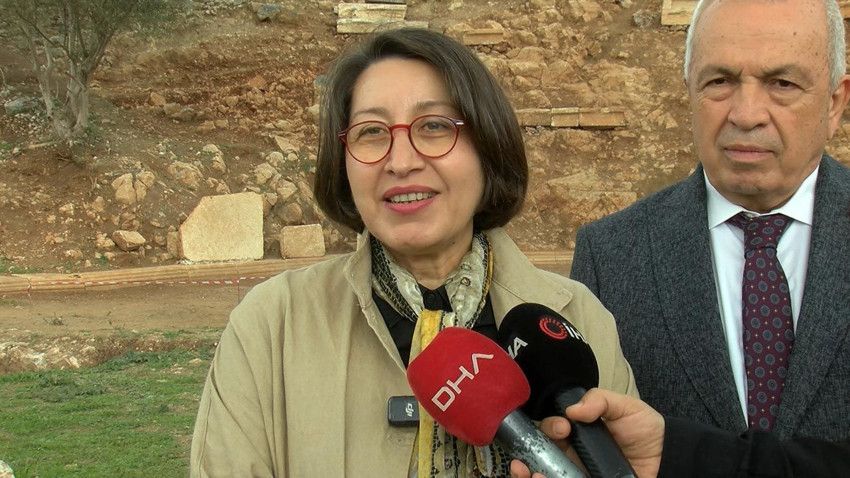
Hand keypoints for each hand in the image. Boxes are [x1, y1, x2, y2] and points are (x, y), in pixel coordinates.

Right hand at [510, 388, 663, 477]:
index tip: (563, 428)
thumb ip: (600, 400)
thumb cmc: (645, 430)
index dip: (550, 427)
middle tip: (541, 451)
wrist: (668, 459)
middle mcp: (573, 454)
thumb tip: (573, 410)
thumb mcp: (624, 406)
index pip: (551, 429)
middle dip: (531, 452)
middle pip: (542, 453)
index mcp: (577, 433)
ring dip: (534, 473)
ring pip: (548, 472)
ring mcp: (579, 472)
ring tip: (532, 474)